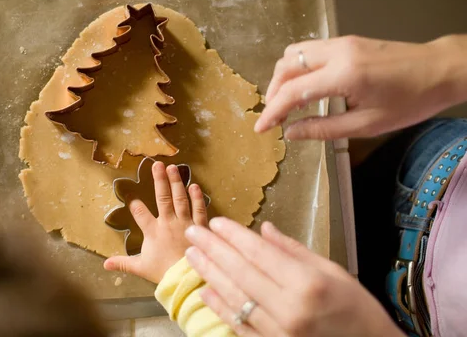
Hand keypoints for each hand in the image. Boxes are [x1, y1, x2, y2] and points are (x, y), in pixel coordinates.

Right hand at [104, 162, 208, 283]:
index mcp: (153, 232)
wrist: (187, 279)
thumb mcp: (141, 268)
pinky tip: (195, 186)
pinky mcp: (200, 226)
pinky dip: (197, 197)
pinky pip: (199, 209)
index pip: (140, 214)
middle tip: (156, 165)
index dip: (135, 204)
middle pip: (163, 198)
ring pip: (180, 198)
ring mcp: (185, 223)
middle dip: (159, 180)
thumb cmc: (164, 272)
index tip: (131, 196)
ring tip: (172, 168)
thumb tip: (105, 264)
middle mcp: (168, 223)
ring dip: (176, 182)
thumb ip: (123, 263)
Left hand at [185, 218, 403, 336]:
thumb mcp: (332, 271)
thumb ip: (293, 250)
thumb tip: (263, 230)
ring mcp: (277, 332)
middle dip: (213, 249)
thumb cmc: (356, 307)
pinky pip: (238, 325)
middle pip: (240, 273)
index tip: (216, 222)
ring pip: (234, 298)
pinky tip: (204, 291)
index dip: (234, 236)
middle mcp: (289, 309)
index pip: (259, 254)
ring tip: (192, 255)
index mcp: (307, 284)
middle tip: (194, 232)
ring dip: (209, 274)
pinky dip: (220, 307)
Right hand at [255, 35, 466, 139]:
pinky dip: (297, 68)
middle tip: (273, 117)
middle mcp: (337, 52)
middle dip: (272, 93)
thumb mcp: (367, 124)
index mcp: (344, 75)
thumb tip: (291, 133)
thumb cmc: (410, 101)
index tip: (260, 129)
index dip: (272, 112)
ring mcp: (341, 42)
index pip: (293, 92)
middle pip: (286, 66)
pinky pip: (309, 50)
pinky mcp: (346, 40)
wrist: (440, 69)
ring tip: (284, 102)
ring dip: (282, 77)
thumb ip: (324, 129)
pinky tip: (302, 87)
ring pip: (293, 53)